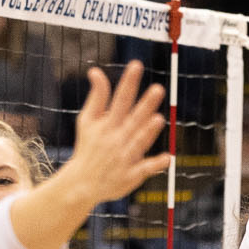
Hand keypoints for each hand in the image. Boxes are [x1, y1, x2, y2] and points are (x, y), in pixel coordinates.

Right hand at [59, 62, 174, 203]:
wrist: (81, 183)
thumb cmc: (88, 147)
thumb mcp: (86, 121)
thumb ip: (96, 96)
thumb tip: (96, 70)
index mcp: (107, 124)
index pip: (120, 99)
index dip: (129, 82)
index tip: (137, 65)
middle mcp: (116, 139)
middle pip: (133, 119)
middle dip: (145, 105)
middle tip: (158, 89)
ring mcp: (124, 157)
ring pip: (139, 142)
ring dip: (148, 131)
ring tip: (158, 119)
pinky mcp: (130, 175)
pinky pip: (144, 169)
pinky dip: (155, 165)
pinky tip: (167, 158)